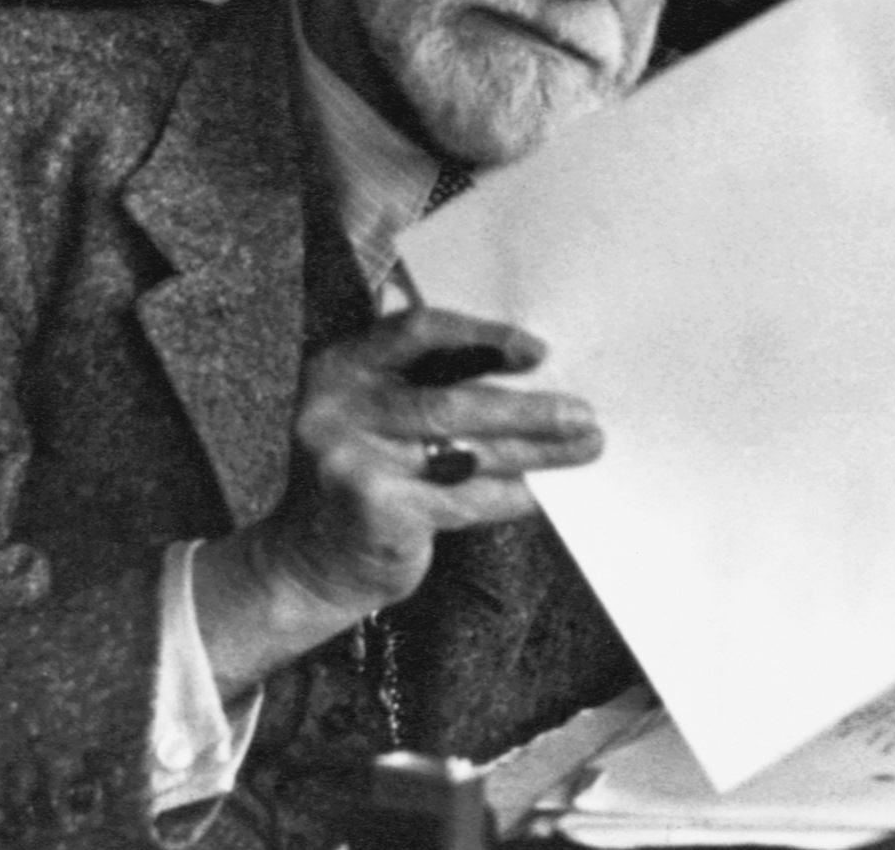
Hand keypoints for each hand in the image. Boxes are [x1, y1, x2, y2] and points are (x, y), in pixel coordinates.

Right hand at [195, 307, 601, 692]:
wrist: (309, 563)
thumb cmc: (364, 475)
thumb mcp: (371, 412)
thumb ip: (424, 380)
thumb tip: (526, 361)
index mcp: (340, 366)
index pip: (417, 331)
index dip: (482, 336)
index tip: (538, 352)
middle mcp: (339, 408)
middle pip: (453, 401)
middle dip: (528, 408)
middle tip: (583, 412)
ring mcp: (355, 462)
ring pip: (468, 452)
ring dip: (536, 450)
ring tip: (585, 446)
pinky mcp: (379, 511)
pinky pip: (466, 499)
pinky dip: (511, 495)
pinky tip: (544, 493)